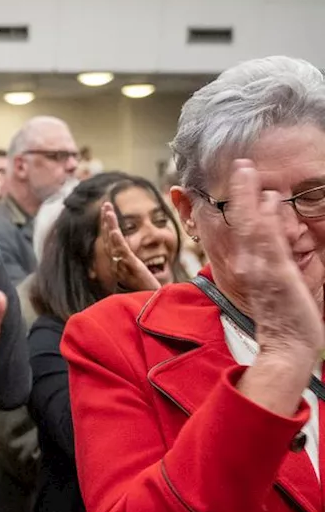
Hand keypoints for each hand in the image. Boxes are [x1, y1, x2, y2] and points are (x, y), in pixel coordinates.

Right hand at [99, 202, 159, 291]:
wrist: (152, 305)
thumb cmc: (148, 293)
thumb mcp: (141, 276)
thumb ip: (137, 266)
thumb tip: (137, 260)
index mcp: (119, 264)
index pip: (112, 242)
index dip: (109, 227)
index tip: (108, 212)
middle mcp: (117, 264)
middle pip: (108, 239)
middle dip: (106, 221)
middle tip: (106, 205)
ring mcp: (123, 266)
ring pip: (112, 242)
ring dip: (109, 225)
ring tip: (108, 210)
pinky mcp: (132, 268)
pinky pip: (121, 251)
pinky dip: (116, 240)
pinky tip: (113, 230)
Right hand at [223, 160, 323, 369]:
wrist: (286, 346)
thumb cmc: (280, 320)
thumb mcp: (265, 288)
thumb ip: (260, 262)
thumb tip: (259, 241)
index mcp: (241, 267)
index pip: (229, 229)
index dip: (226, 203)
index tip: (226, 182)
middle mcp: (244, 264)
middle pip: (235, 221)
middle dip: (236, 191)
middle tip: (239, 165)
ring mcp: (258, 267)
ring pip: (249, 225)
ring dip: (246, 195)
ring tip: (246, 170)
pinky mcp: (276, 273)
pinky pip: (268, 240)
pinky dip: (265, 218)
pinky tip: (267, 200)